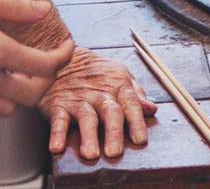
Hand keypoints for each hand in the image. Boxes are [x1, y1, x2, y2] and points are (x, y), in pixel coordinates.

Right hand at [0, 0, 73, 116]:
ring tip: (18, 70)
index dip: (63, 56)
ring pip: (9, 108)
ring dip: (21, 92)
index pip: (45, 67)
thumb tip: (45, 11)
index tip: (66, 45)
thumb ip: (14, 8)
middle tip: (45, 61)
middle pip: (32, 96)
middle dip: (46, 79)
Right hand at [41, 47, 156, 159]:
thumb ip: (135, 94)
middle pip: (110, 112)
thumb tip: (152, 110)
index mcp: (118, 85)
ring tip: (91, 155)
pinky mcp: (58, 104)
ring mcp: (78, 99)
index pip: (131, 104)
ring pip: (86, 117)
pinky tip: (57, 147)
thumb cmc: (95, 70)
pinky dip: (57, 133)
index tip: (140, 140)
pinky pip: (58, 119)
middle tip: (115, 153)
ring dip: (88, 136)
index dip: (136, 122)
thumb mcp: (119, 75)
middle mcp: (100, 93)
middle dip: (114, 132)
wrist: (62, 55)